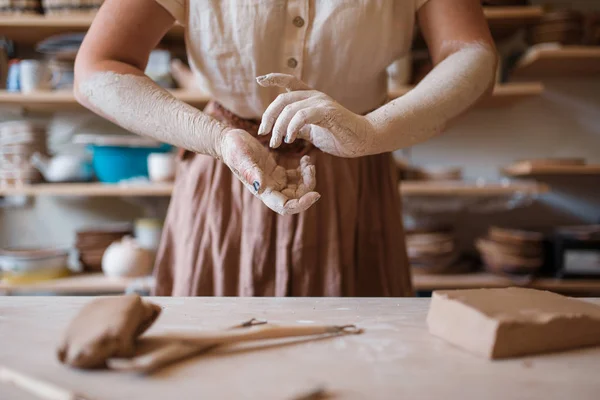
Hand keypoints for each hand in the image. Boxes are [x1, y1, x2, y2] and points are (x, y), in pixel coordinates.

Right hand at [220, 129, 320, 214]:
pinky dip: (303, 170)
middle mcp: (270, 189)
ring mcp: (274, 181)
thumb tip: (261, 187)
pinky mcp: (277, 172)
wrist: (229, 141)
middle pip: (296, 198)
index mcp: (263, 191)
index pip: (286, 207)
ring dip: (307, 178)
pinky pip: (296, 177)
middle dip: (308, 186)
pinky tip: (305, 158)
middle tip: (311, 167)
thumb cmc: (233, 149)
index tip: (316, 194)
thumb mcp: (241, 157)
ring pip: (298, 188)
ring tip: (308, 162)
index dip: (302, 204)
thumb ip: (250, 171)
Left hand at [256, 73, 373, 157]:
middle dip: (269, 116)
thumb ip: (299, 127)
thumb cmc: (339, 135)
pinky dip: (292, 127)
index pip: (290, 82)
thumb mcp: (313, 131)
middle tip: (263, 133)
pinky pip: (303, 116)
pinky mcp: (328, 112)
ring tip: (276, 143)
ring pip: (290, 109)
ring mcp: (322, 102)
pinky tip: (289, 139)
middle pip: (283, 99)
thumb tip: (283, 129)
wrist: (363, 139)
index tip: (259, 80)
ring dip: (278, 127)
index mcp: (311, 98)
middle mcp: (315, 96)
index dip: (275, 78)